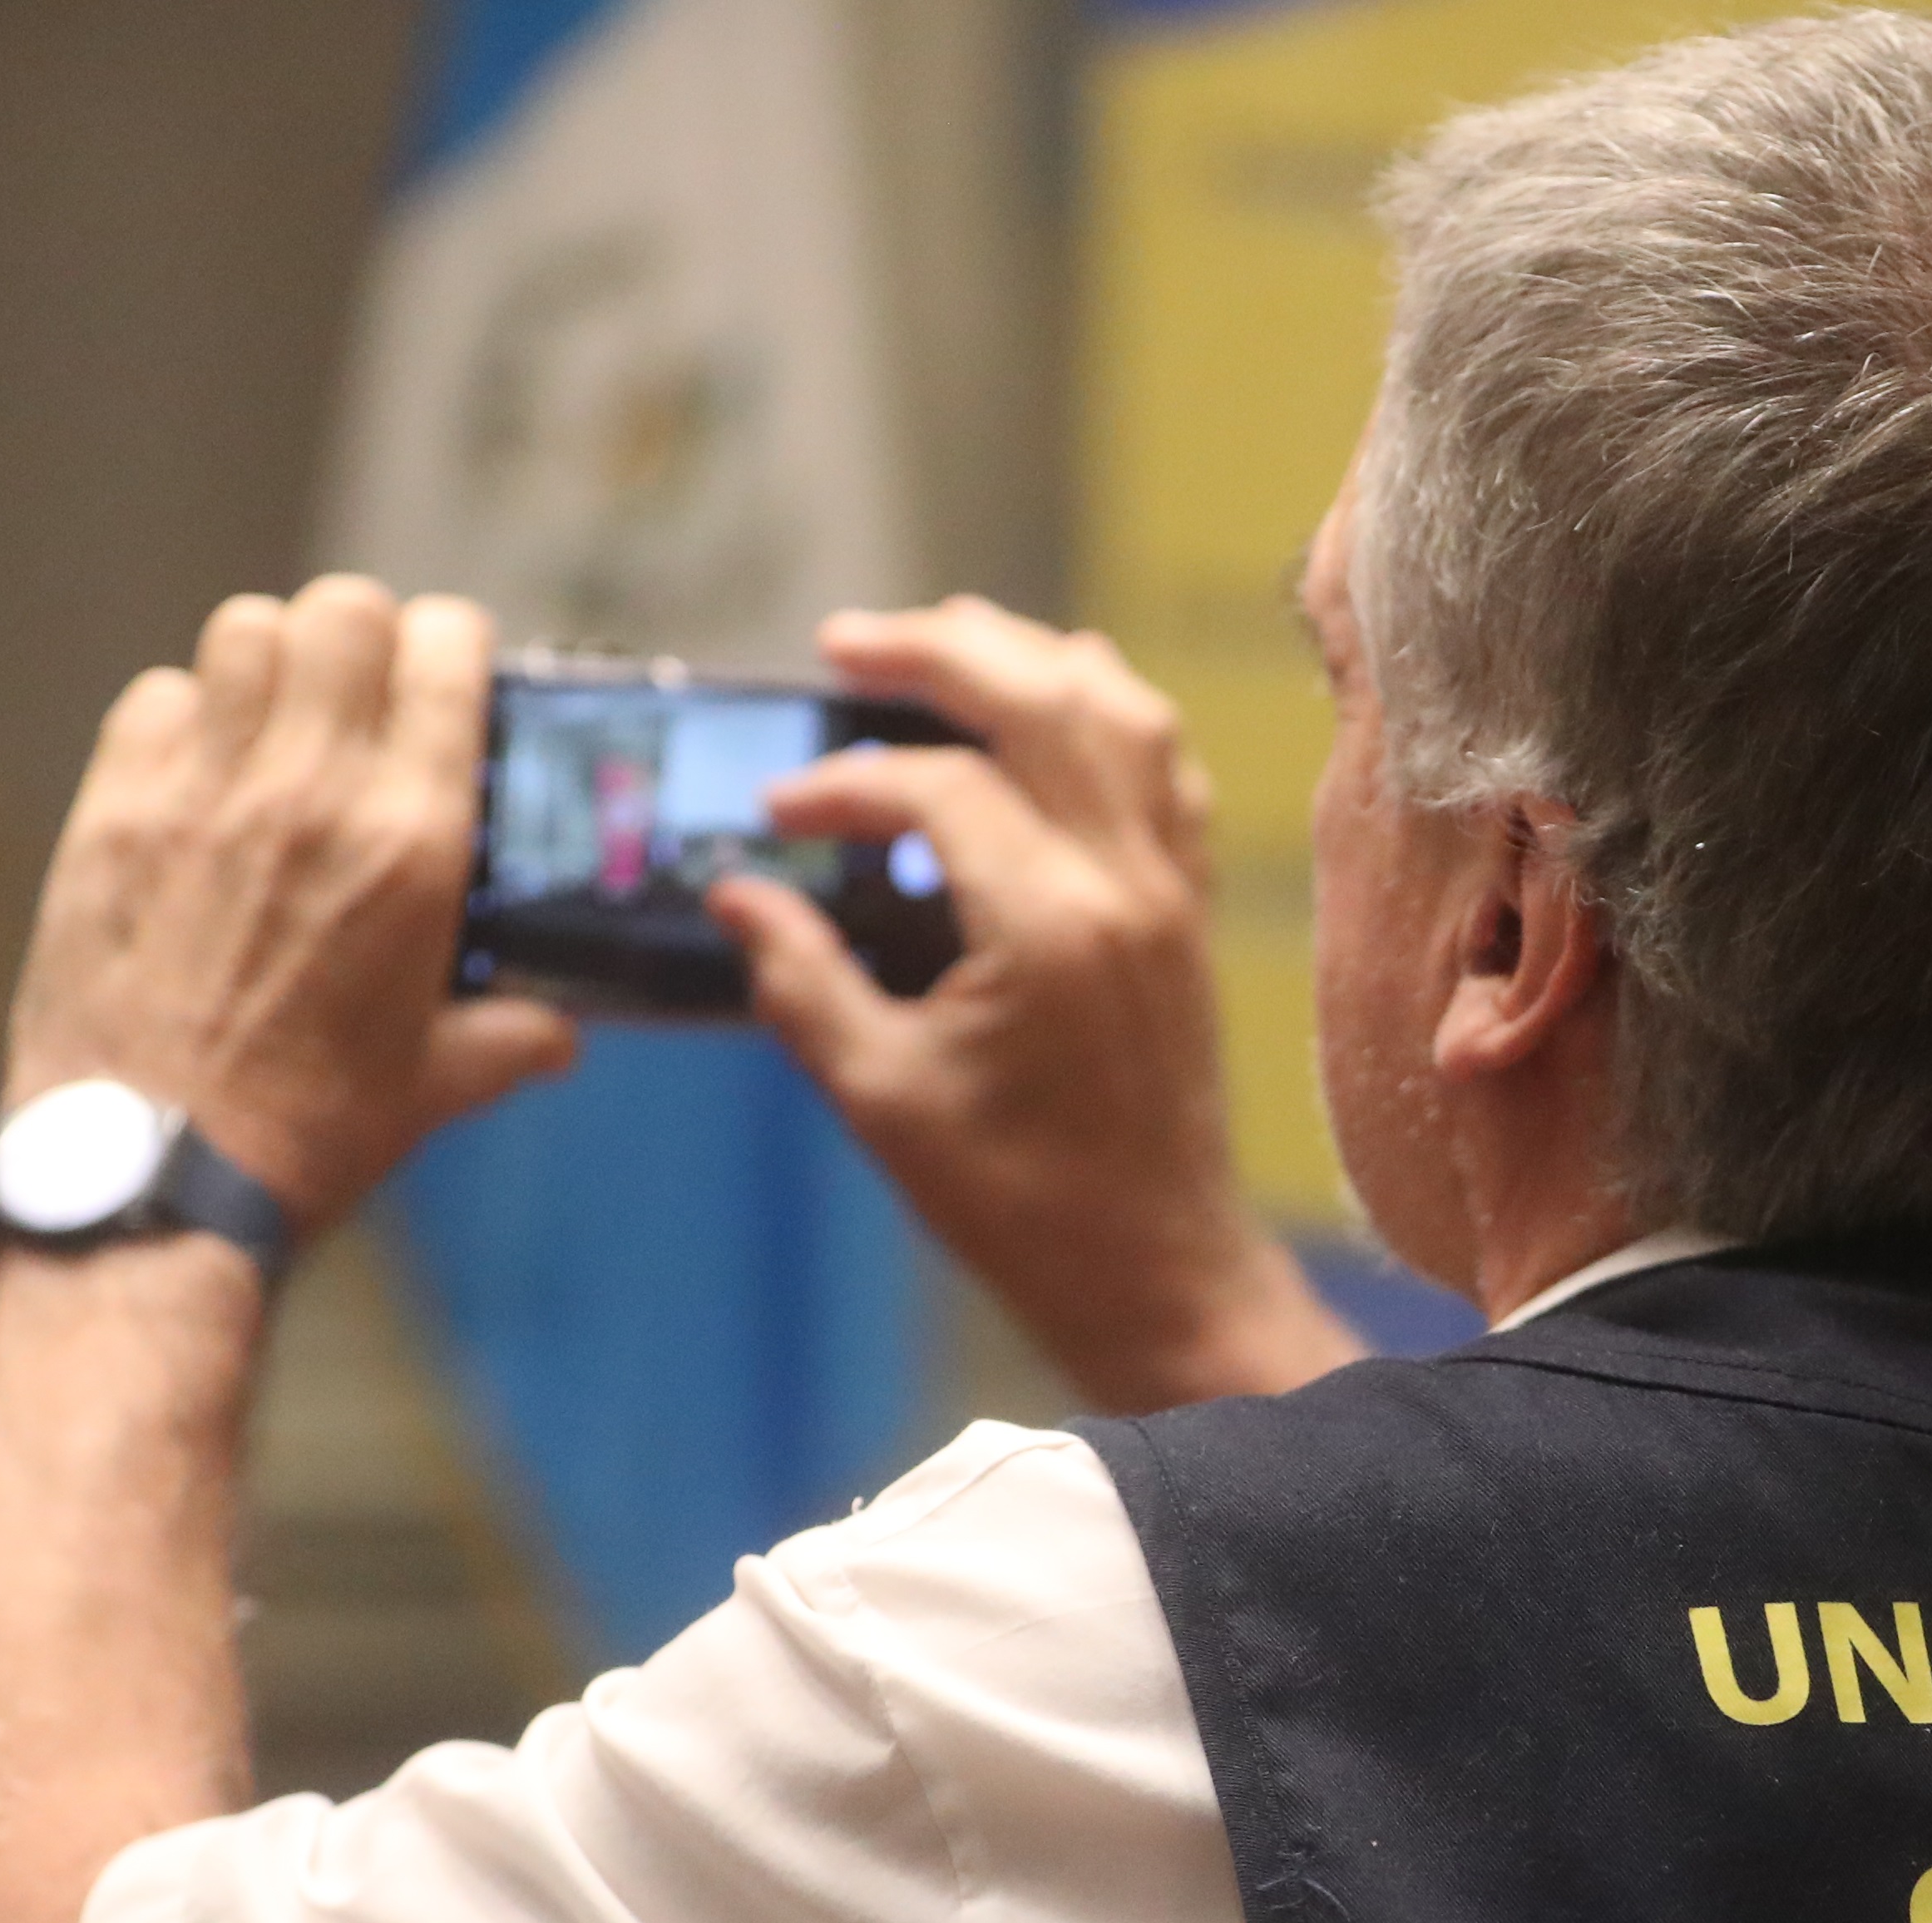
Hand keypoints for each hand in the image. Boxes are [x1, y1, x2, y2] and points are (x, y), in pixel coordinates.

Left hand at [4, 576, 574, 1236]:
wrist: (156, 1177)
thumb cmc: (308, 1133)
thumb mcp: (435, 1085)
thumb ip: (507, 1040)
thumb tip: (558, 1035)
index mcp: (411, 843)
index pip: (443, 651)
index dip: (452, 646)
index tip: (452, 673)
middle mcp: (308, 790)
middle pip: (340, 609)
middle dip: (364, 636)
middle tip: (366, 691)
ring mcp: (200, 793)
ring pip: (243, 630)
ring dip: (273, 661)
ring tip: (281, 718)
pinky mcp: (111, 815)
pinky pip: (155, 700)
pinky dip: (184, 718)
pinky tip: (200, 774)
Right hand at [712, 594, 1355, 1409]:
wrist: (1160, 1271)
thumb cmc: (1022, 1205)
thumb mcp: (882, 1098)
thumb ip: (803, 981)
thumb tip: (736, 895)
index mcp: (1048, 926)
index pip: (938, 790)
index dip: (846, 784)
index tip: (779, 814)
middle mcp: (1127, 884)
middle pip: (1046, 698)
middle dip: (939, 650)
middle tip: (847, 641)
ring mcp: (1175, 892)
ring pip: (1128, 714)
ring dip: (1037, 660)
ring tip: (950, 642)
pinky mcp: (1194, 914)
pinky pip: (1173, 773)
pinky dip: (1115, 719)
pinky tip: (1058, 711)